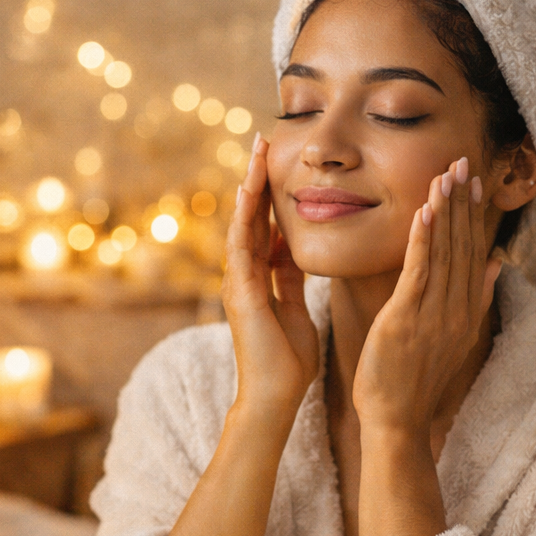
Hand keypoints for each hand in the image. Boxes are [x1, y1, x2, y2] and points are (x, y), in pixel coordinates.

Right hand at [222, 133, 319, 416]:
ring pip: (243, 225)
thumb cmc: (288, 360)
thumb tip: (295, 249)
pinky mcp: (242, 294)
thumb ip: (291, 278)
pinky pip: (241, 249)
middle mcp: (245, 274)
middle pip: (251, 216)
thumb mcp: (296, 307)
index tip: (278, 161)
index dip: (271, 193)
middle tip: (262, 139)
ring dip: (249, 189)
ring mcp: (239, 283)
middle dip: (257, 179)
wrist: (275, 396)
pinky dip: (243, 220)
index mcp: (261, 277)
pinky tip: (247, 195)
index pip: (266, 225)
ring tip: (255, 154)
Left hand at [353, 157, 502, 435]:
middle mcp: (457, 309)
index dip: (473, 216)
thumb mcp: (451, 335)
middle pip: (463, 246)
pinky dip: (423, 240)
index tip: (474, 182)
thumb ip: (475, 296)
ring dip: (446, 211)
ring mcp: (435, 314)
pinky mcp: (408, 319)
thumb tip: (495, 261)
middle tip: (463, 162)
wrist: (397, 420)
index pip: (473, 253)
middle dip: (463, 203)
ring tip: (446, 175)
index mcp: (466, 311)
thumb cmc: (414, 379)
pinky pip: (419, 271)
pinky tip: (425, 212)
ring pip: (444, 253)